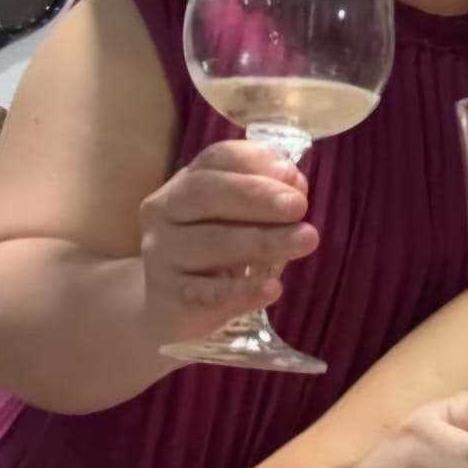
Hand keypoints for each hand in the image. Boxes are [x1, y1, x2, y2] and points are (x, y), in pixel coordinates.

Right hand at [138, 141, 316, 343]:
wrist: (168, 308)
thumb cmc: (216, 250)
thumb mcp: (239, 219)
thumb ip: (267, 198)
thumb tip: (295, 183)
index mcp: (185, 183)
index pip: (216, 159)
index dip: (254, 162)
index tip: (293, 174)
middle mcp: (165, 213)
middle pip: (204, 193)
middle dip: (256, 196)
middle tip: (299, 206)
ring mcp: (161, 257)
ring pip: (209, 243)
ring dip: (262, 240)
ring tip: (306, 240)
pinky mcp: (169, 300)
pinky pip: (206, 294)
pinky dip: (242, 290)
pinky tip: (273, 288)